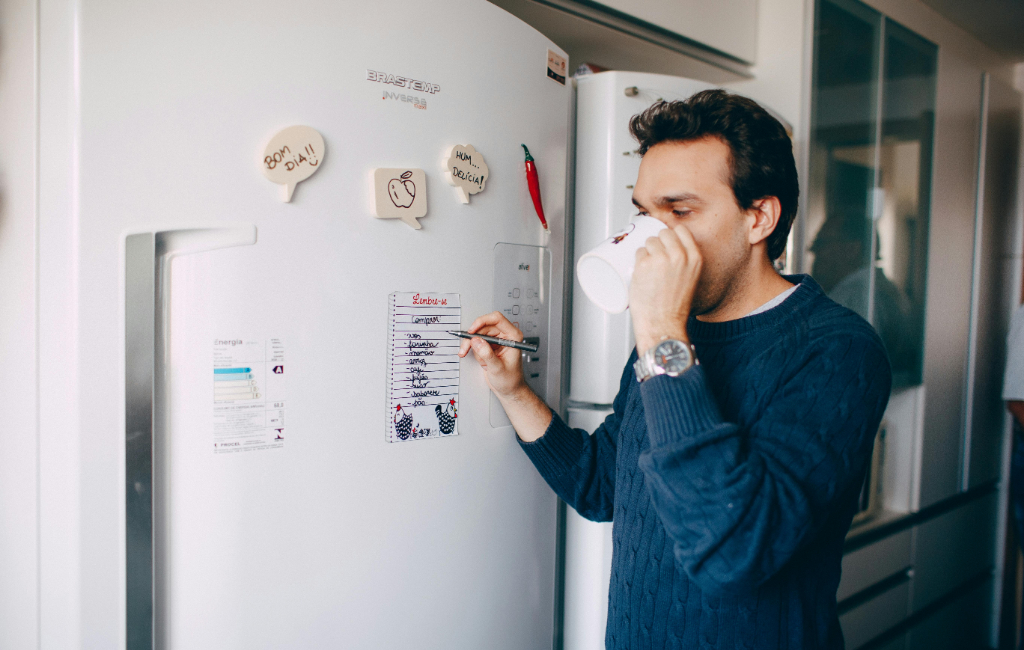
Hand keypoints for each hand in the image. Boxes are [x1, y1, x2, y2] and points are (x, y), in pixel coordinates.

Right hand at [457, 311, 529, 399]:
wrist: (509, 389)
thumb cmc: (510, 380)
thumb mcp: (498, 368)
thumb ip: (487, 354)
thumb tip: (476, 340)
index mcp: (513, 336)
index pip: (497, 319)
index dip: (482, 321)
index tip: (471, 331)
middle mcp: (505, 336)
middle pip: (484, 326)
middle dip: (473, 337)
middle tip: (465, 347)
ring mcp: (496, 340)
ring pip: (478, 333)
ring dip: (471, 345)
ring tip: (469, 355)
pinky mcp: (489, 345)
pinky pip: (476, 342)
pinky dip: (473, 350)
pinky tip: (481, 361)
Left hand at [629, 224, 701, 354]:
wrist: (663, 324)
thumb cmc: (675, 307)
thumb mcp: (690, 279)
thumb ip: (685, 263)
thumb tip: (669, 251)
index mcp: (694, 258)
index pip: (680, 230)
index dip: (670, 234)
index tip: (664, 240)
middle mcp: (679, 255)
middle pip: (663, 233)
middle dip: (657, 242)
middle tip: (654, 258)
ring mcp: (661, 258)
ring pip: (649, 241)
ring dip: (646, 251)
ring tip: (648, 269)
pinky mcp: (644, 264)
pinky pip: (638, 252)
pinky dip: (637, 260)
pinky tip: (641, 273)